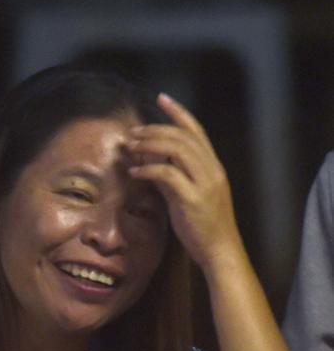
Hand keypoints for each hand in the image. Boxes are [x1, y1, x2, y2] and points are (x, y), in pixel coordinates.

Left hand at [126, 93, 243, 271]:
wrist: (220, 253)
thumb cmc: (202, 225)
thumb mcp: (186, 194)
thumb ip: (171, 175)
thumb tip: (148, 160)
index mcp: (213, 166)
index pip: (196, 130)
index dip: (178, 112)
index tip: (161, 98)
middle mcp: (212, 170)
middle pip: (182, 136)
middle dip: (154, 129)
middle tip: (132, 132)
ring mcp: (205, 183)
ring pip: (177, 149)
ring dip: (150, 143)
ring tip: (130, 146)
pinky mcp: (194, 198)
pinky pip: (168, 174)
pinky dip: (149, 168)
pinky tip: (134, 170)